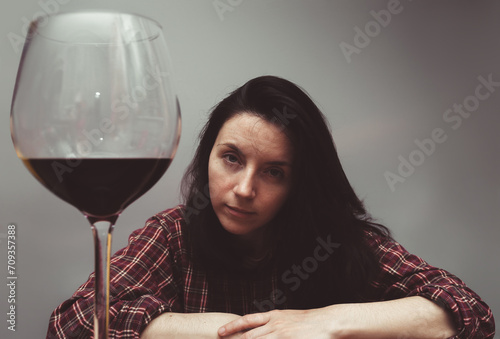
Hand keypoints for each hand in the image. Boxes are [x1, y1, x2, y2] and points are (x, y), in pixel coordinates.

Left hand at [218, 308, 337, 338]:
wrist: (328, 322)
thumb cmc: (307, 321)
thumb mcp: (287, 317)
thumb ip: (273, 322)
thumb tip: (258, 327)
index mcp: (274, 316)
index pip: (247, 320)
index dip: (232, 327)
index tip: (220, 332)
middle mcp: (275, 325)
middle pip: (250, 336)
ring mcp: (282, 335)